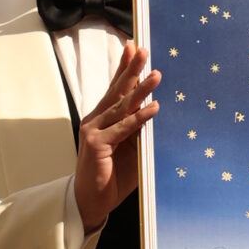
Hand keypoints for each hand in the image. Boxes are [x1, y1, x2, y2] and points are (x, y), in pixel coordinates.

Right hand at [74, 42, 160, 232]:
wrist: (92, 200)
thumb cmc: (112, 175)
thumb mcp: (130, 148)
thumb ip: (138, 130)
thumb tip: (156, 109)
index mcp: (102, 117)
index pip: (114, 88)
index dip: (124, 68)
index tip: (133, 47)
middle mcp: (95, 119)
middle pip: (116, 90)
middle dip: (131, 69)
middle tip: (143, 50)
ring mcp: (93, 130)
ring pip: (121, 106)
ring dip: (140, 90)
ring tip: (156, 76)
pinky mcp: (96, 144)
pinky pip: (122, 128)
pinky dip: (138, 118)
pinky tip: (153, 108)